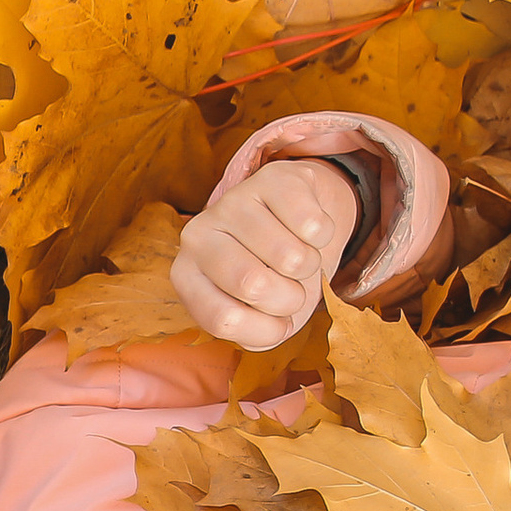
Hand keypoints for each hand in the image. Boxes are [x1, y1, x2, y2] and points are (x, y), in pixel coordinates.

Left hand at [169, 158, 360, 349]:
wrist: (297, 219)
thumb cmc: (273, 275)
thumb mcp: (258, 314)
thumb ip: (258, 333)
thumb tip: (273, 328)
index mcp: (186, 276)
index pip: (222, 319)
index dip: (265, 329)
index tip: (277, 321)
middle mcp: (196, 236)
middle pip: (252, 285)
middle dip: (290, 299)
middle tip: (293, 288)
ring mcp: (231, 203)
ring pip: (290, 257)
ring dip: (311, 268)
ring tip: (299, 259)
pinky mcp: (272, 178)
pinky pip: (314, 225)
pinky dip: (324, 238)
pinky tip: (309, 231)